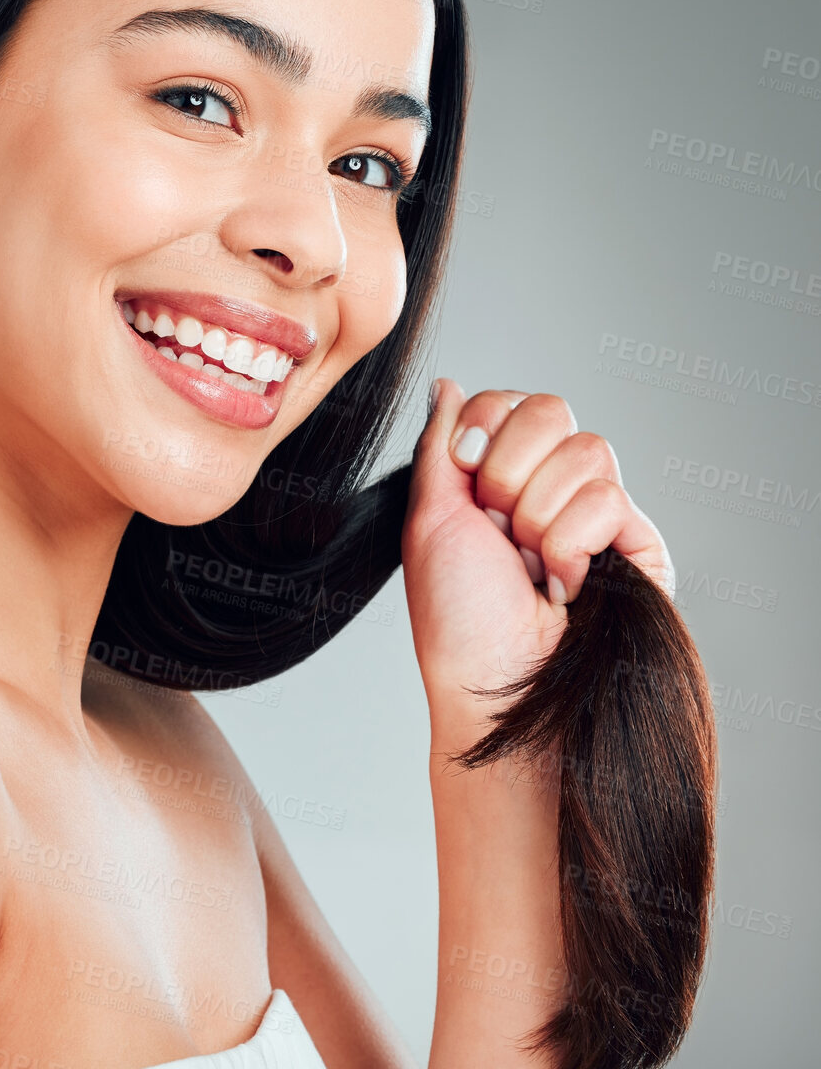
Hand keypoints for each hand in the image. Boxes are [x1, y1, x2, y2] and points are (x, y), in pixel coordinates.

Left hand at [402, 377, 673, 743]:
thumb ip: (441, 443)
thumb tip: (446, 385)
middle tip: (498, 531)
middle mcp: (550, 486)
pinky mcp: (639, 544)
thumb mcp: (429, 517)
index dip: (482, 432)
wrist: (495, 683)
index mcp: (499, 475)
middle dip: (508, 472)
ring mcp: (597, 513)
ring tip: (530, 566)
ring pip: (588, 449)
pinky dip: (571, 545)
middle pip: (551, 408)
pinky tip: (563, 584)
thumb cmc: (457, 615)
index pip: (509, 401)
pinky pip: (610, 498)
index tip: (465, 480)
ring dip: (538, 516)